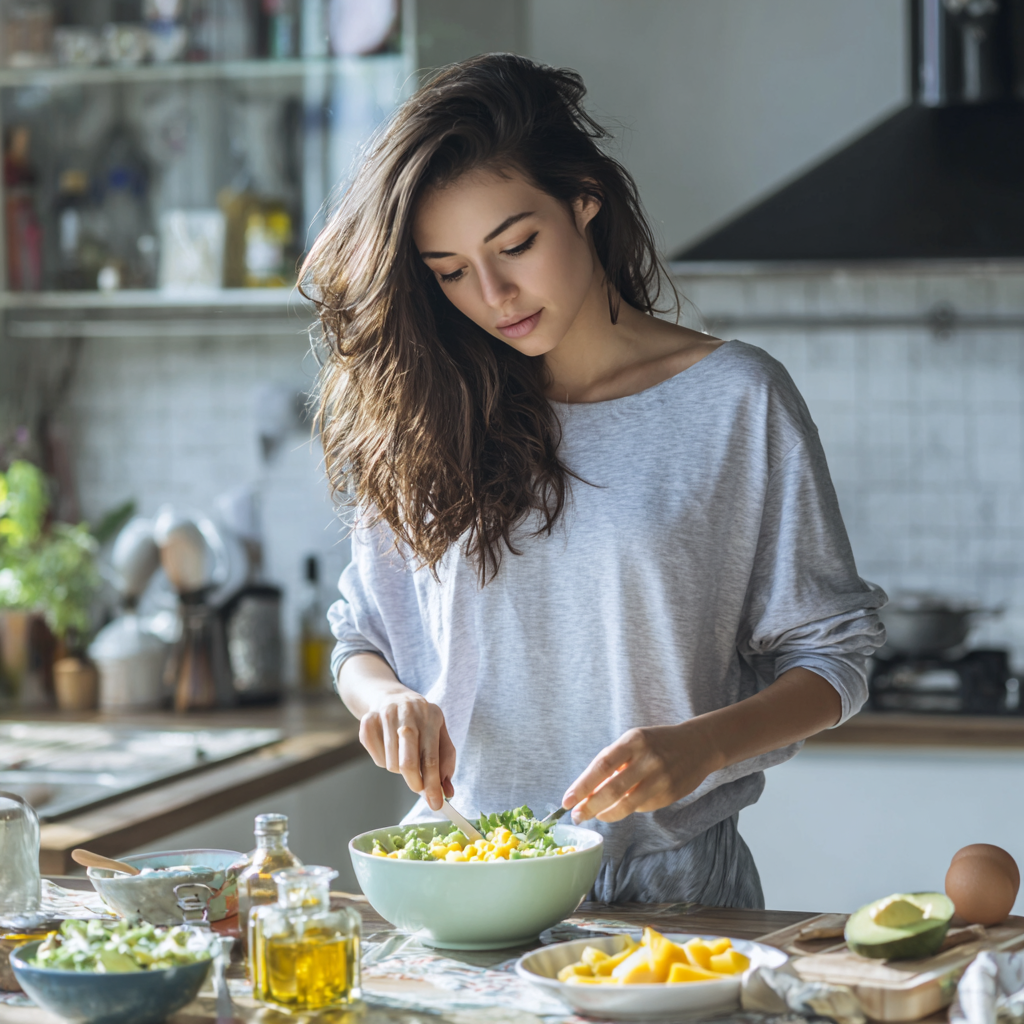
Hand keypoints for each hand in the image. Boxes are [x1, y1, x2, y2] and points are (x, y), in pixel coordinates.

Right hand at [359, 692, 455, 810]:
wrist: (392, 697)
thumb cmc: (420, 722)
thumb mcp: (439, 734)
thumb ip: (445, 762)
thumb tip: (448, 791)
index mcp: (431, 716)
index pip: (431, 758)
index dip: (433, 785)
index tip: (436, 804)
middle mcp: (409, 713)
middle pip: (408, 762)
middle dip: (414, 782)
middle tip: (418, 788)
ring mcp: (386, 714)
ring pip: (390, 763)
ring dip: (398, 768)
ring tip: (403, 753)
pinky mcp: (368, 720)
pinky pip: (375, 757)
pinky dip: (383, 760)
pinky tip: (388, 747)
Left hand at [562, 722, 719, 823]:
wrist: (699, 745)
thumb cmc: (657, 743)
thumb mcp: (634, 742)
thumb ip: (612, 763)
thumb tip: (586, 792)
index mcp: (634, 741)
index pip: (601, 765)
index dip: (582, 785)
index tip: (567, 800)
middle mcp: (648, 759)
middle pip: (612, 790)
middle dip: (590, 806)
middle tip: (576, 816)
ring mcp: (661, 778)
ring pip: (626, 805)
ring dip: (606, 814)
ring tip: (595, 815)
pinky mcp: (670, 794)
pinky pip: (641, 807)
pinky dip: (628, 809)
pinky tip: (625, 804)